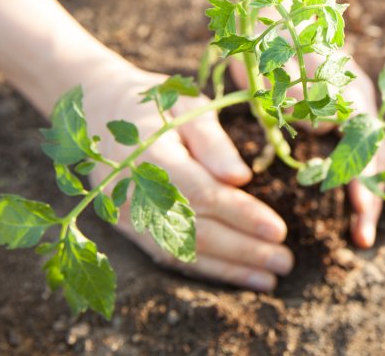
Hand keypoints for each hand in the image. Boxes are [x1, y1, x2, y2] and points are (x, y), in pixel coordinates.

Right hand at [82, 63, 291, 291]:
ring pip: (183, 251)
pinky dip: (205, 268)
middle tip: (285, 262)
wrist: (100, 109)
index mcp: (151, 156)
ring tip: (268, 279)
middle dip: (244, 250)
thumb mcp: (188, 106)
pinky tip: (236, 276)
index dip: (242, 214)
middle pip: (195, 230)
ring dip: (228, 268)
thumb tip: (240, 178)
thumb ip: (213, 142)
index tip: (279, 230)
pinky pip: (169, 254)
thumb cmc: (158, 103)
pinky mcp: (127, 227)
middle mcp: (133, 193)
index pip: (203, 194)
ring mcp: (126, 215)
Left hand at [228, 49, 384, 247]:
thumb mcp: (276, 63)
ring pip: (371, 152)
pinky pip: (358, 146)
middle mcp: (360, 98)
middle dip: (371, 196)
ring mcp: (355, 102)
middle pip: (376, 153)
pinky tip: (353, 201)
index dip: (364, 179)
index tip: (360, 211)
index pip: (365, 142)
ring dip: (367, 190)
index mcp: (348, 88)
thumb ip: (298, 92)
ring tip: (359, 231)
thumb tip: (321, 127)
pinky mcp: (343, 107)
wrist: (272, 8)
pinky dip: (357, 174)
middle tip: (362, 238)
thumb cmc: (270, 36)